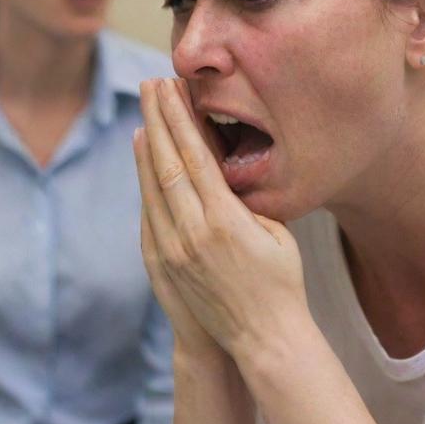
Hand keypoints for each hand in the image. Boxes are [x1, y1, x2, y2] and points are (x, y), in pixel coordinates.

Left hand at [133, 78, 309, 359]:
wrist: (262, 338)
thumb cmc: (281, 281)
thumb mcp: (277, 231)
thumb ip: (245, 199)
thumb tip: (220, 165)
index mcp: (225, 220)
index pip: (194, 156)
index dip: (180, 119)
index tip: (171, 89)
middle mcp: (193, 232)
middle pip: (166, 163)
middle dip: (158, 119)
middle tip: (150, 85)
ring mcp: (173, 249)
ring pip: (151, 185)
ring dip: (146, 145)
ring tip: (143, 111)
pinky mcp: (163, 262)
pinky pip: (149, 210)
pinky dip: (144, 178)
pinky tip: (143, 156)